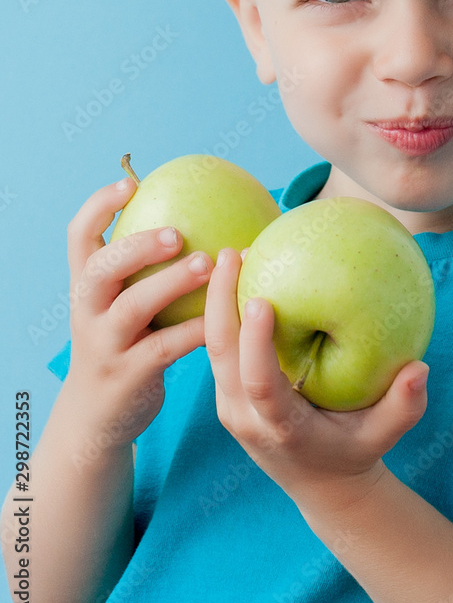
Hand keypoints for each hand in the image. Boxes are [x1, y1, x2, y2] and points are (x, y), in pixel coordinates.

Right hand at [63, 175, 211, 446]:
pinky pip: (166, 346)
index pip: (78, 236)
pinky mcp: (128, 374)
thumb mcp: (120, 305)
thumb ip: (144, 271)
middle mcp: (87, 311)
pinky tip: (224, 315)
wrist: (96, 418)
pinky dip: (195, 328)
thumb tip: (203, 218)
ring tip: (207, 264)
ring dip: (170, 283)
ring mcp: (104, 344)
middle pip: (100, 268)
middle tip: (178, 233)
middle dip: (137, 246)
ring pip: (132, 307)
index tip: (131, 184)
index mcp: (85, 286)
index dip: (99, 206)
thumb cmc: (123, 344)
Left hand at [204, 247, 429, 512]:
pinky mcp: (227, 393)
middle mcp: (246, 417)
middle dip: (221, 302)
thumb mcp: (385, 435)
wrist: (320, 482)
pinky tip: (236, 274)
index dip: (256, 343)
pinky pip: (218, 347)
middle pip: (221, 355)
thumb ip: (404, 406)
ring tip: (230, 254)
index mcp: (282, 427)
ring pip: (211, 347)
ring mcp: (230, 406)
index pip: (260, 384)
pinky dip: (222, 311)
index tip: (261, 299)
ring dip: (217, 300)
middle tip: (231, 252)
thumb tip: (420, 369)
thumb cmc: (356, 451)